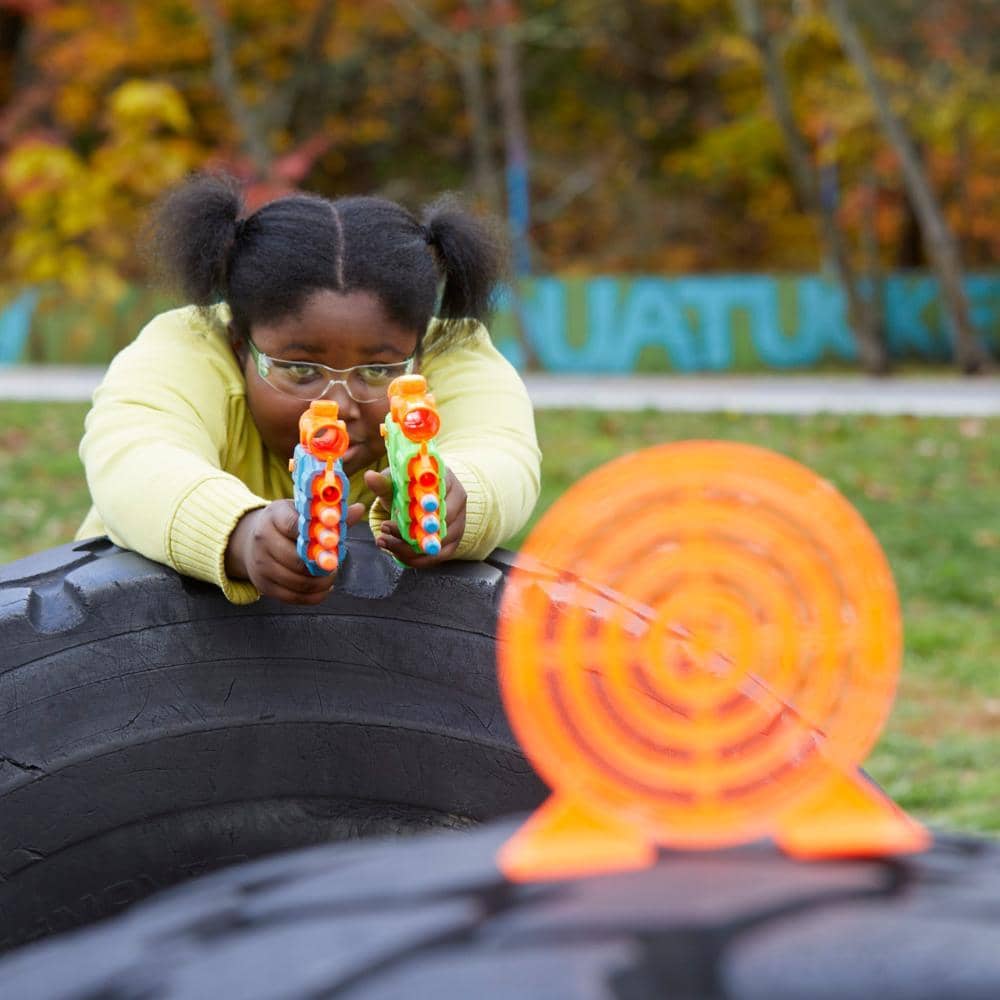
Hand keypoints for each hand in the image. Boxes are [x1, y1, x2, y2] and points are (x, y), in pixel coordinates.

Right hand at [225, 499, 367, 603]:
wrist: (249, 541)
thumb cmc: (284, 524)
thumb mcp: (301, 512)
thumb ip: (329, 515)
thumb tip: (360, 509)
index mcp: (274, 516)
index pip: (294, 525)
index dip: (316, 536)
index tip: (334, 542)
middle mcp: (263, 540)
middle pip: (296, 559)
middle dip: (322, 564)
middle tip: (335, 563)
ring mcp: (261, 565)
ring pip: (298, 581)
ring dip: (321, 582)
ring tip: (331, 575)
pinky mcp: (264, 586)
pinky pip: (294, 597)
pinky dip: (314, 595)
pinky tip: (324, 588)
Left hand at [364, 467, 466, 567]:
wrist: (421, 501)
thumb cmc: (409, 489)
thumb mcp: (395, 483)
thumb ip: (383, 482)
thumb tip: (369, 476)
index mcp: (446, 480)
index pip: (439, 494)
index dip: (422, 505)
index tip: (404, 511)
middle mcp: (458, 501)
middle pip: (439, 521)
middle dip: (410, 530)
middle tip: (384, 528)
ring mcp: (458, 523)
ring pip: (437, 543)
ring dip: (408, 547)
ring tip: (384, 541)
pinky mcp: (453, 542)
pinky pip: (436, 557)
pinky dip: (415, 558)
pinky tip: (396, 553)